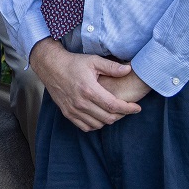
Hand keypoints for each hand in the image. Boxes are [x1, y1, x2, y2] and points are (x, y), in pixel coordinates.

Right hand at [30, 40, 146, 131]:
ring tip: (113, 111)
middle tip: (126, 108)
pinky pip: (86, 127)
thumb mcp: (93, 61)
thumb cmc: (74, 63)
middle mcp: (81, 103)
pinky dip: (96, 124)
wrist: (51, 67)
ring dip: (108, 120)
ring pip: (98, 124)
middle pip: (108, 118)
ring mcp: (73, 110)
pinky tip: (100, 116)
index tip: (137, 108)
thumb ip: (112, 67)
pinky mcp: (67, 113)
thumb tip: (129, 69)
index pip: (113, 105)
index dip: (128, 109)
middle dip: (121, 115)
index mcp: (89, 90)